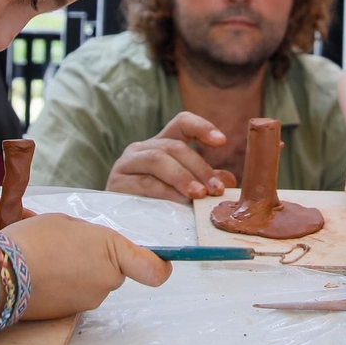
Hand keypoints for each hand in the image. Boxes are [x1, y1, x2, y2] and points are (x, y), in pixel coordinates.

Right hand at [1, 213, 170, 320]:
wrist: (0, 272)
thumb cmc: (34, 238)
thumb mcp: (67, 223)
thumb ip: (91, 237)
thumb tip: (92, 249)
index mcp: (111, 249)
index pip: (154, 269)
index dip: (162, 267)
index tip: (164, 265)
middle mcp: (107, 280)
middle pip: (114, 271)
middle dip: (98, 262)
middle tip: (68, 248)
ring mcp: (88, 301)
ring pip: (93, 284)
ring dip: (78, 274)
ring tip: (48, 260)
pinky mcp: (69, 316)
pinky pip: (75, 297)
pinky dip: (64, 288)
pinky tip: (41, 275)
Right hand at [105, 111, 228, 202]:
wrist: (117, 221)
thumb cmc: (153, 203)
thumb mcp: (182, 187)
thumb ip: (203, 180)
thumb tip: (229, 181)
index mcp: (161, 144)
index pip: (181, 123)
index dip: (202, 127)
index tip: (222, 141)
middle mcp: (142, 148)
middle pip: (174, 146)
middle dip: (199, 167)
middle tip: (215, 188)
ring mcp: (127, 163)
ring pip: (158, 159)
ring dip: (182, 177)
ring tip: (199, 194)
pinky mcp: (117, 183)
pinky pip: (144, 183)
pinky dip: (166, 192)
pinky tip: (180, 202)